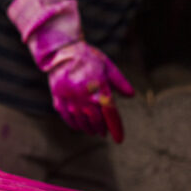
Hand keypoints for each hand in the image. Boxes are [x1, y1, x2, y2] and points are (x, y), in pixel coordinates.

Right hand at [8, 0, 133, 140]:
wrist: (60, 51)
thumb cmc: (87, 57)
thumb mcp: (107, 66)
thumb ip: (119, 82)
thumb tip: (131, 95)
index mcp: (99, 88)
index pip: (110, 114)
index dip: (116, 128)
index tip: (119, 139)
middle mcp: (84, 97)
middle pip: (96, 120)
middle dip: (101, 128)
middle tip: (104, 132)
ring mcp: (70, 99)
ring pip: (81, 121)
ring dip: (88, 128)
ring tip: (93, 131)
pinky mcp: (58, 99)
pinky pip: (67, 117)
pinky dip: (74, 124)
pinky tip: (78, 126)